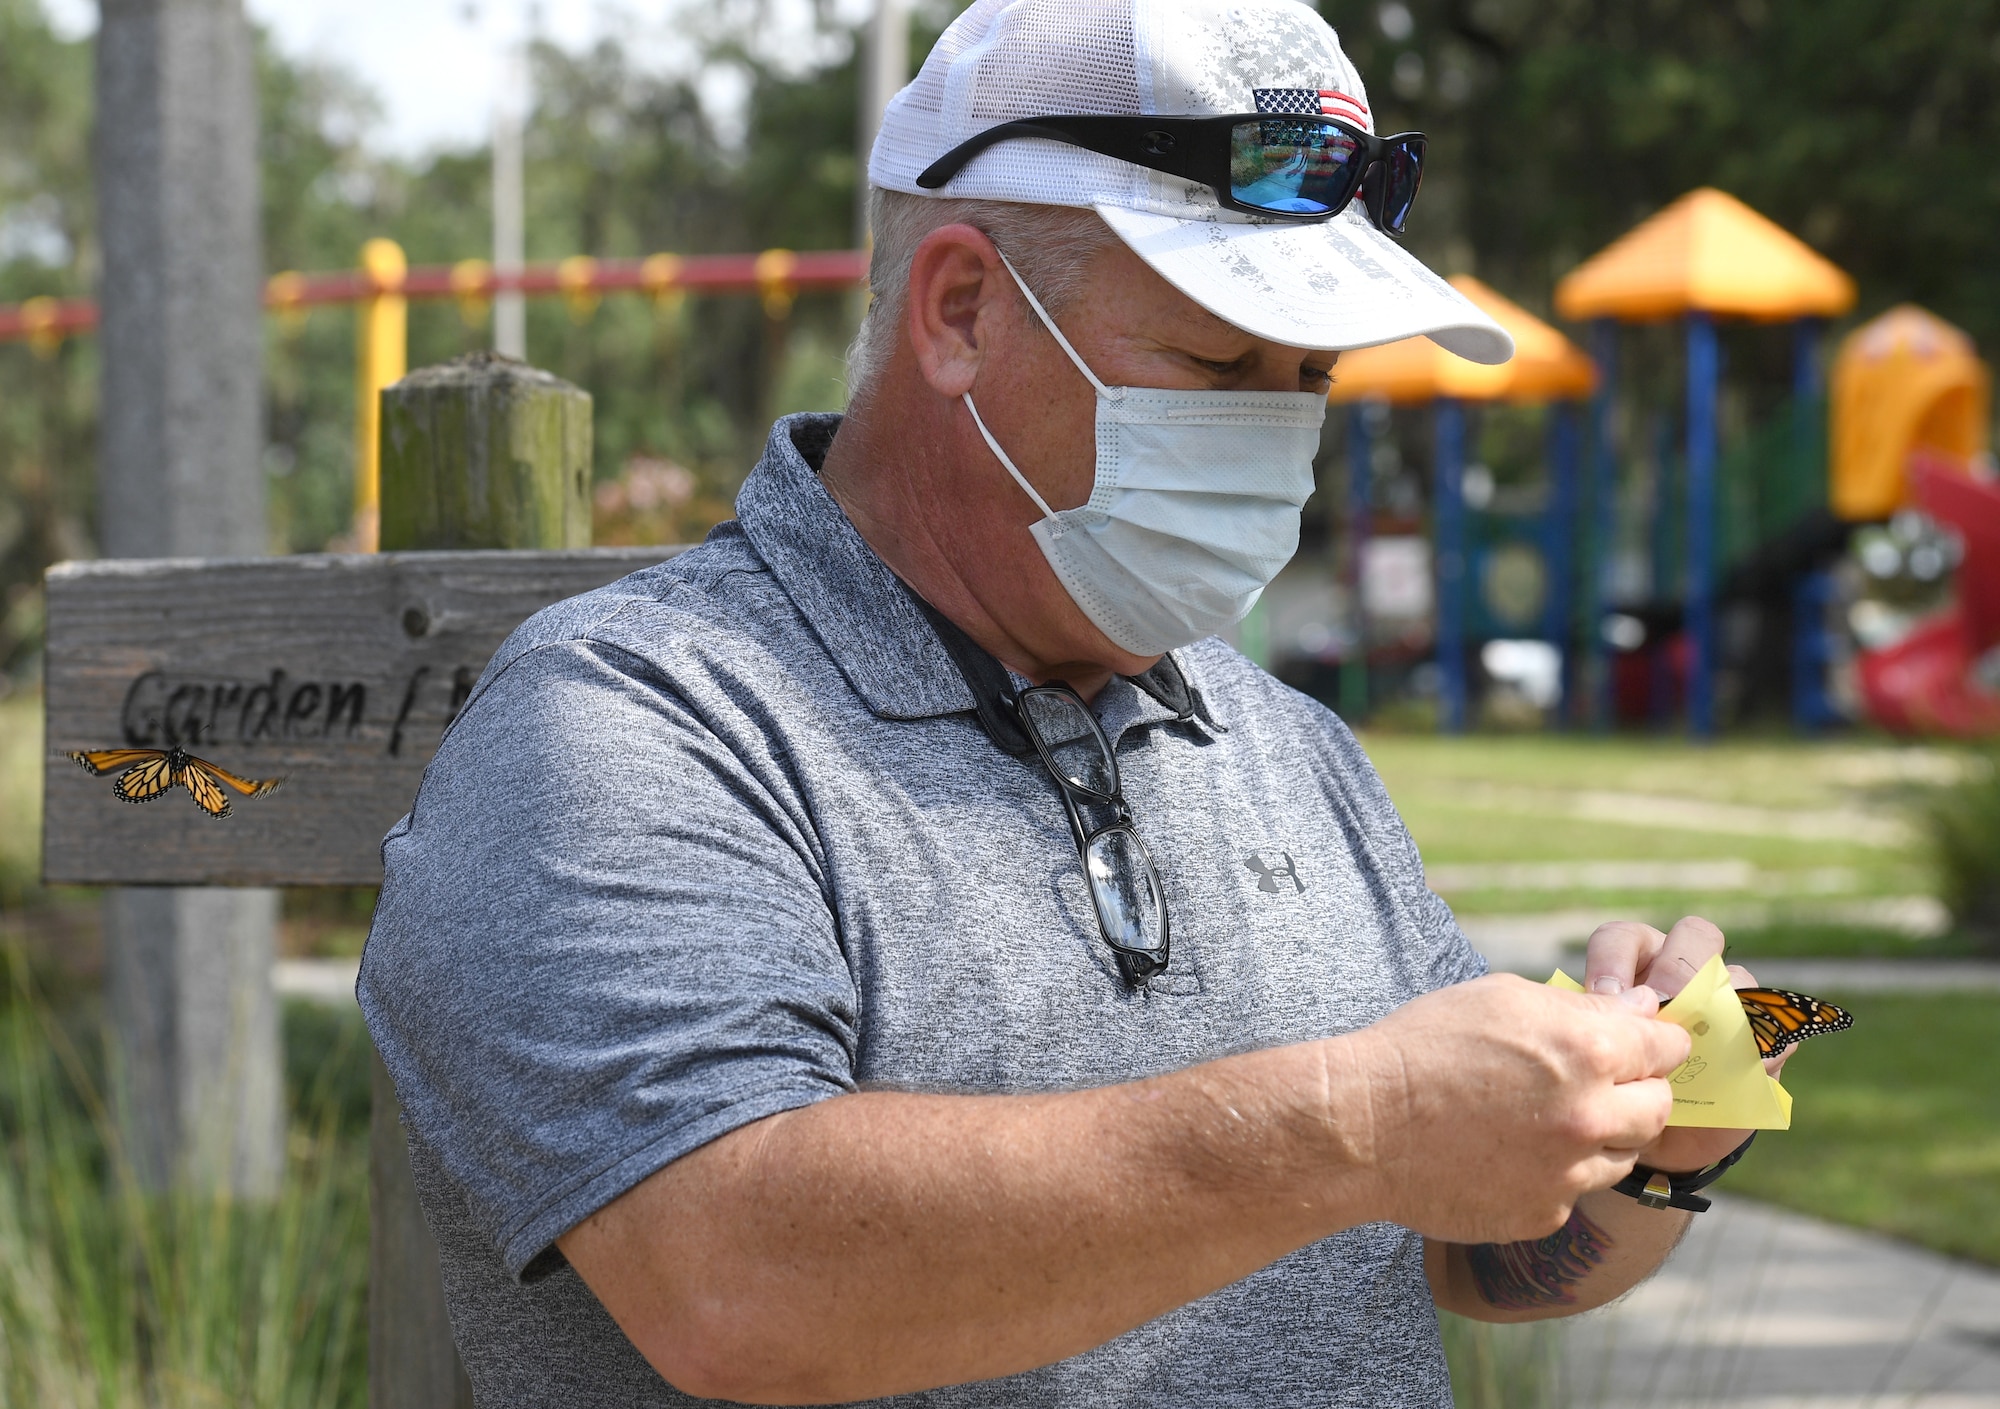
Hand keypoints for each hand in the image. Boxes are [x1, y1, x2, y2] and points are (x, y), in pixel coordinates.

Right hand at [1345, 973, 1689, 1244]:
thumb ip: (1581, 1007)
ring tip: (1540, 1119)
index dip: (1653, 1043)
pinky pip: (1571, 1193)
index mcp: (1588, 1051)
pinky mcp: (1543, 1216)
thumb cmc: (1424, 1046)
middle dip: (1636, 1092)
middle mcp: (1590, 1117)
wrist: (1363, 1125)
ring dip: (1597, 1137)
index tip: (1637, 1046)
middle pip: (1659, 1109)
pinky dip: (1552, 1175)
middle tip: (1594, 1084)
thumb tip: (1640, 1012)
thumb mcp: (1502, 997)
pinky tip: (1505, 1154)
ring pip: (1622, 1156)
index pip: (1667, 1048)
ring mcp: (1569, 1174)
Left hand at [1582, 915, 1790, 1172]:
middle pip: (1695, 936)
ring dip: (1722, 1004)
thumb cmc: (1619, 1084)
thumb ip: (1598, 1032)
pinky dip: (1759, 1048)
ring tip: (1703, 1040)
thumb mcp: (1602, 1058)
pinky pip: (1776, 1032)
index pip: (1623, 939)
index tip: (1600, 995)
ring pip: (1739, 976)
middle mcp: (1687, 973)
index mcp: (1637, 964)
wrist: (1658, 1135)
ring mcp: (1732, 1002)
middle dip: (1677, 969)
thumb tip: (1592, 1013)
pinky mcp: (1767, 1041)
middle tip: (1661, 1005)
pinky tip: (1738, 1069)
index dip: (1612, 961)